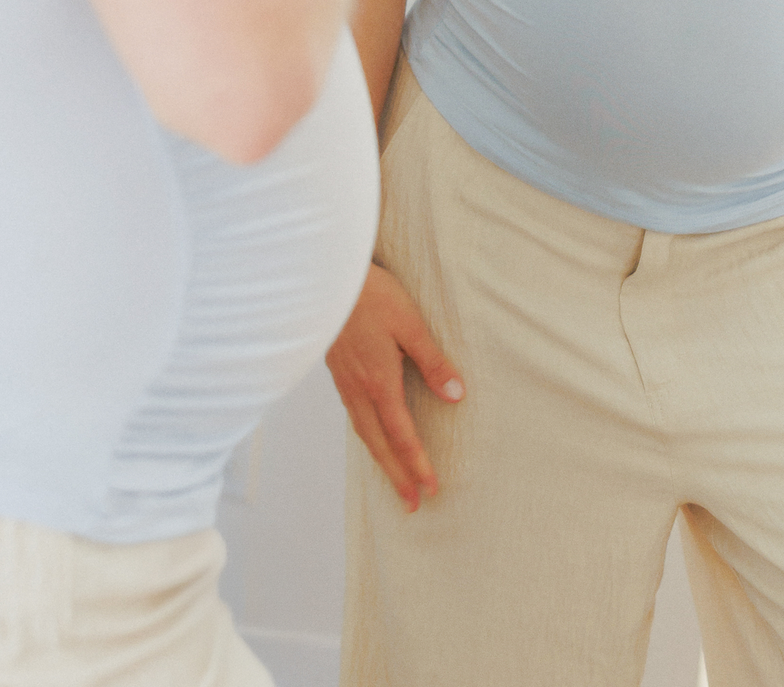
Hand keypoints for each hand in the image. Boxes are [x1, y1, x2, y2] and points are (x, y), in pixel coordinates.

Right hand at [325, 262, 465, 510]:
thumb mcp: (410, 324)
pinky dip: (366, 435)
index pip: (402, 434)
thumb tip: (456, 395)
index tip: (431, 488)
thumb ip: (432, 361)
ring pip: (363, 432)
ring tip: (393, 478)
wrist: (326, 280)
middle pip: (379, 444)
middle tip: (412, 503)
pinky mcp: (337, 371)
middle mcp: (359, 390)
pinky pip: (353, 415)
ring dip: (381, 459)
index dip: (417, 464)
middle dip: (397, 475)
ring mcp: (345, 382)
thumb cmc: (372, 296)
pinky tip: (371, 433)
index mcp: (380, 383)